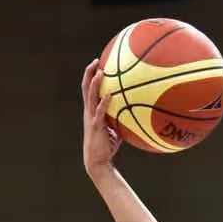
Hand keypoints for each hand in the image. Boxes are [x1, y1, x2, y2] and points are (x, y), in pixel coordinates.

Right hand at [81, 59, 121, 175]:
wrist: (98, 161)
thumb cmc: (108, 146)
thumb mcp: (115, 129)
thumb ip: (121, 118)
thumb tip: (136, 112)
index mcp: (91, 110)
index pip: (89, 89)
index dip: (91, 76)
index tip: (97, 64)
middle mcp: (88, 111)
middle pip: (86, 88)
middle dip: (89, 73)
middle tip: (95, 60)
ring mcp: (91, 118)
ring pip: (90, 97)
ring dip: (95, 84)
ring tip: (101, 72)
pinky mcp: (97, 126)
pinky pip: (100, 112)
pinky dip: (105, 102)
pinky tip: (111, 95)